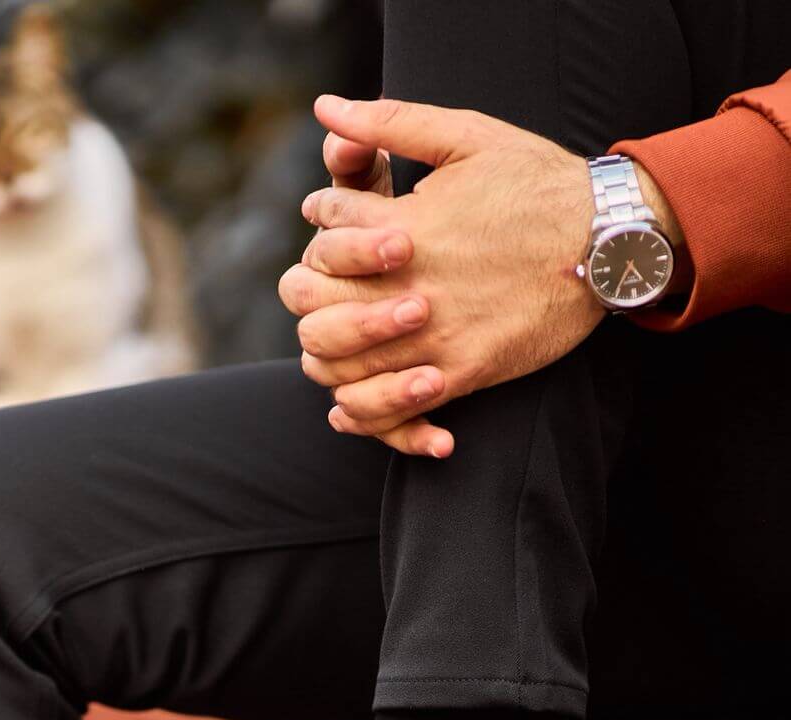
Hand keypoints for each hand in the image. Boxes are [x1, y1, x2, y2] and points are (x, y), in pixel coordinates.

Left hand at [279, 97, 676, 455]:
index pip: (325, 233)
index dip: (324, 224)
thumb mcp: (468, 136)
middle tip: (328, 288)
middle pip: (314, 308)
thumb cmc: (538, 183)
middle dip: (310, 295)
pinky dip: (364, 415)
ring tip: (340, 345)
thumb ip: (394, 122)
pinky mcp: (460, 374)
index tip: (337, 221)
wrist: (606, 241)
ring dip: (330, 358)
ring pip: (342, 367)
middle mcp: (410, 287)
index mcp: (403, 227)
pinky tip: (351, 406)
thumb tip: (330, 108)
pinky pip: (391, 411)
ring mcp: (434, 338)